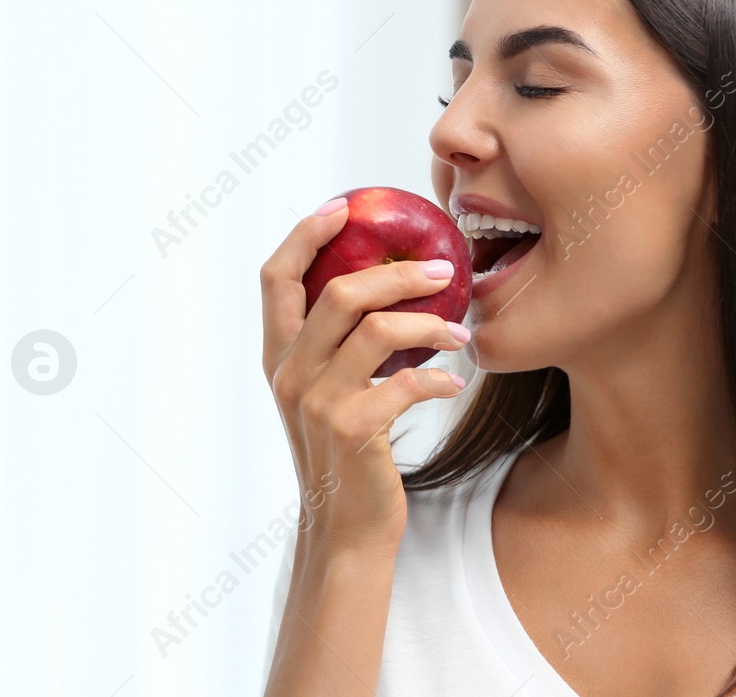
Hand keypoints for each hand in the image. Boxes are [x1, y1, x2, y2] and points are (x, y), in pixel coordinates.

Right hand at [260, 197, 469, 554]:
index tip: (345, 208)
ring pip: (378, 331)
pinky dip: (439, 377)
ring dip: (429, 323)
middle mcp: (290, 374)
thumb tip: (386, 285)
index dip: (305, 234)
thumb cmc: (348, 452)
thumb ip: (336, 345)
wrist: (345, 527)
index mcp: (278, 355)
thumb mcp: (326, 392)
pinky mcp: (354, 430)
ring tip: (459, 330)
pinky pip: (406, 383)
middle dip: (397, 273)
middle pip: (339, 292)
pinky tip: (454, 382)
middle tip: (443, 270)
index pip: (276, 277)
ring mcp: (318, 403)